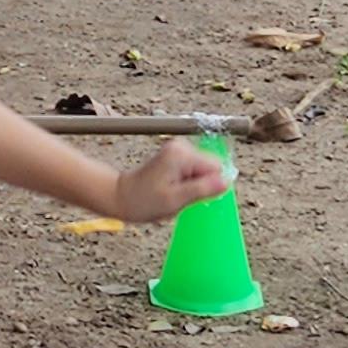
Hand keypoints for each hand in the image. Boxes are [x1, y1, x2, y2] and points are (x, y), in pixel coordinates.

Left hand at [112, 136, 232, 228]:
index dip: (208, 187)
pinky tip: (171, 188)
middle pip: (211, 167)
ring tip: (173, 192)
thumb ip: (202, 189)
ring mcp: (179, 149)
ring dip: (193, 186)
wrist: (121, 196)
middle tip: (179, 195)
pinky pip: (195, 171)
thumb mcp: (175, 200)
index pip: (216, 168)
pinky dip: (187, 183)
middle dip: (200, 185)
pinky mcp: (177, 155)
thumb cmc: (144, 201)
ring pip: (204, 171)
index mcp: (182, 154)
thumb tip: (227, 181)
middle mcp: (181, 146)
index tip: (190, 195)